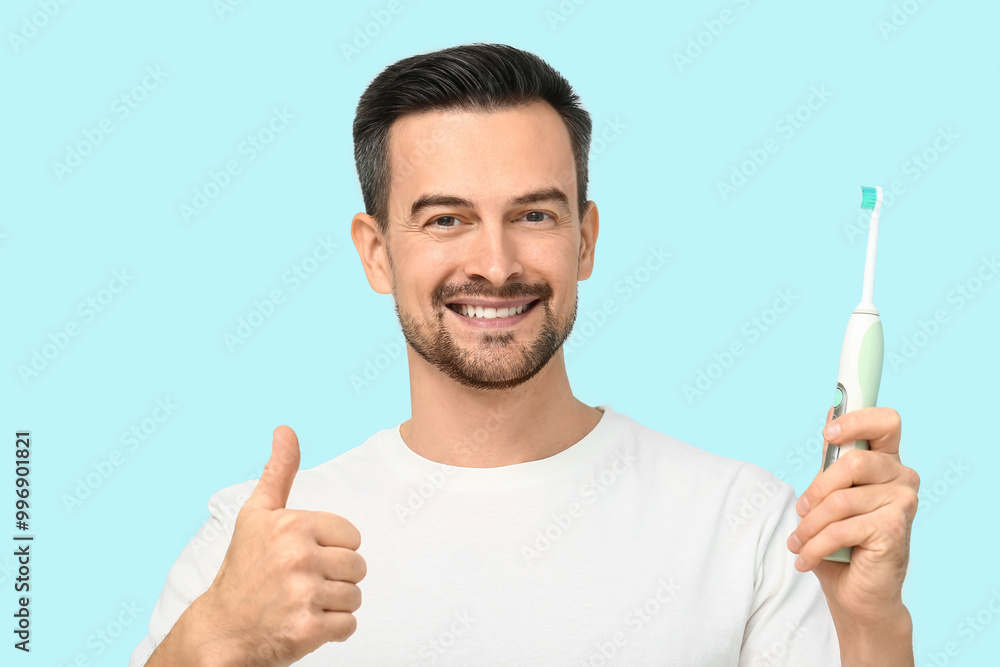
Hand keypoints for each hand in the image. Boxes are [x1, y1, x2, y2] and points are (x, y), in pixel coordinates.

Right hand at [196, 425, 365, 665]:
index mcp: (292, 525)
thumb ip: (279, 472)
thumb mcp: (257, 514)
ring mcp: (303, 594)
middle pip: (358, 566)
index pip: (351, 536)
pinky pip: (349, 625)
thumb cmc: (243, 569)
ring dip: (335, 604)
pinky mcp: (308, 629)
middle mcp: (298, 557)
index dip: (332, 549)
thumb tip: (285, 430)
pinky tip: (306, 623)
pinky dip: (333, 630)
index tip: (303, 558)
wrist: (221, 630)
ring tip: (304, 603)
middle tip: (303, 584)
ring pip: (355, 596)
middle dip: (337, 577)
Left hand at [786, 407, 917, 625]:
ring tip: (798, 542)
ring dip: (810, 525)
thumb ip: (833, 461)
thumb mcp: (830, 496)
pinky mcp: (895, 528)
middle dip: (818, 489)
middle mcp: (902, 477)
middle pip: (855, 461)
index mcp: (887, 461)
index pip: (886, 422)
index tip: (829, 433)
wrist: (857, 594)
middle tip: (802, 512)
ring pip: (841, 500)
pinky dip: (815, 545)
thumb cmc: (841, 541)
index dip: (857, 421)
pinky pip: (842, 528)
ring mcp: (904, 502)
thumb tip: (831, 413)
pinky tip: (805, 558)